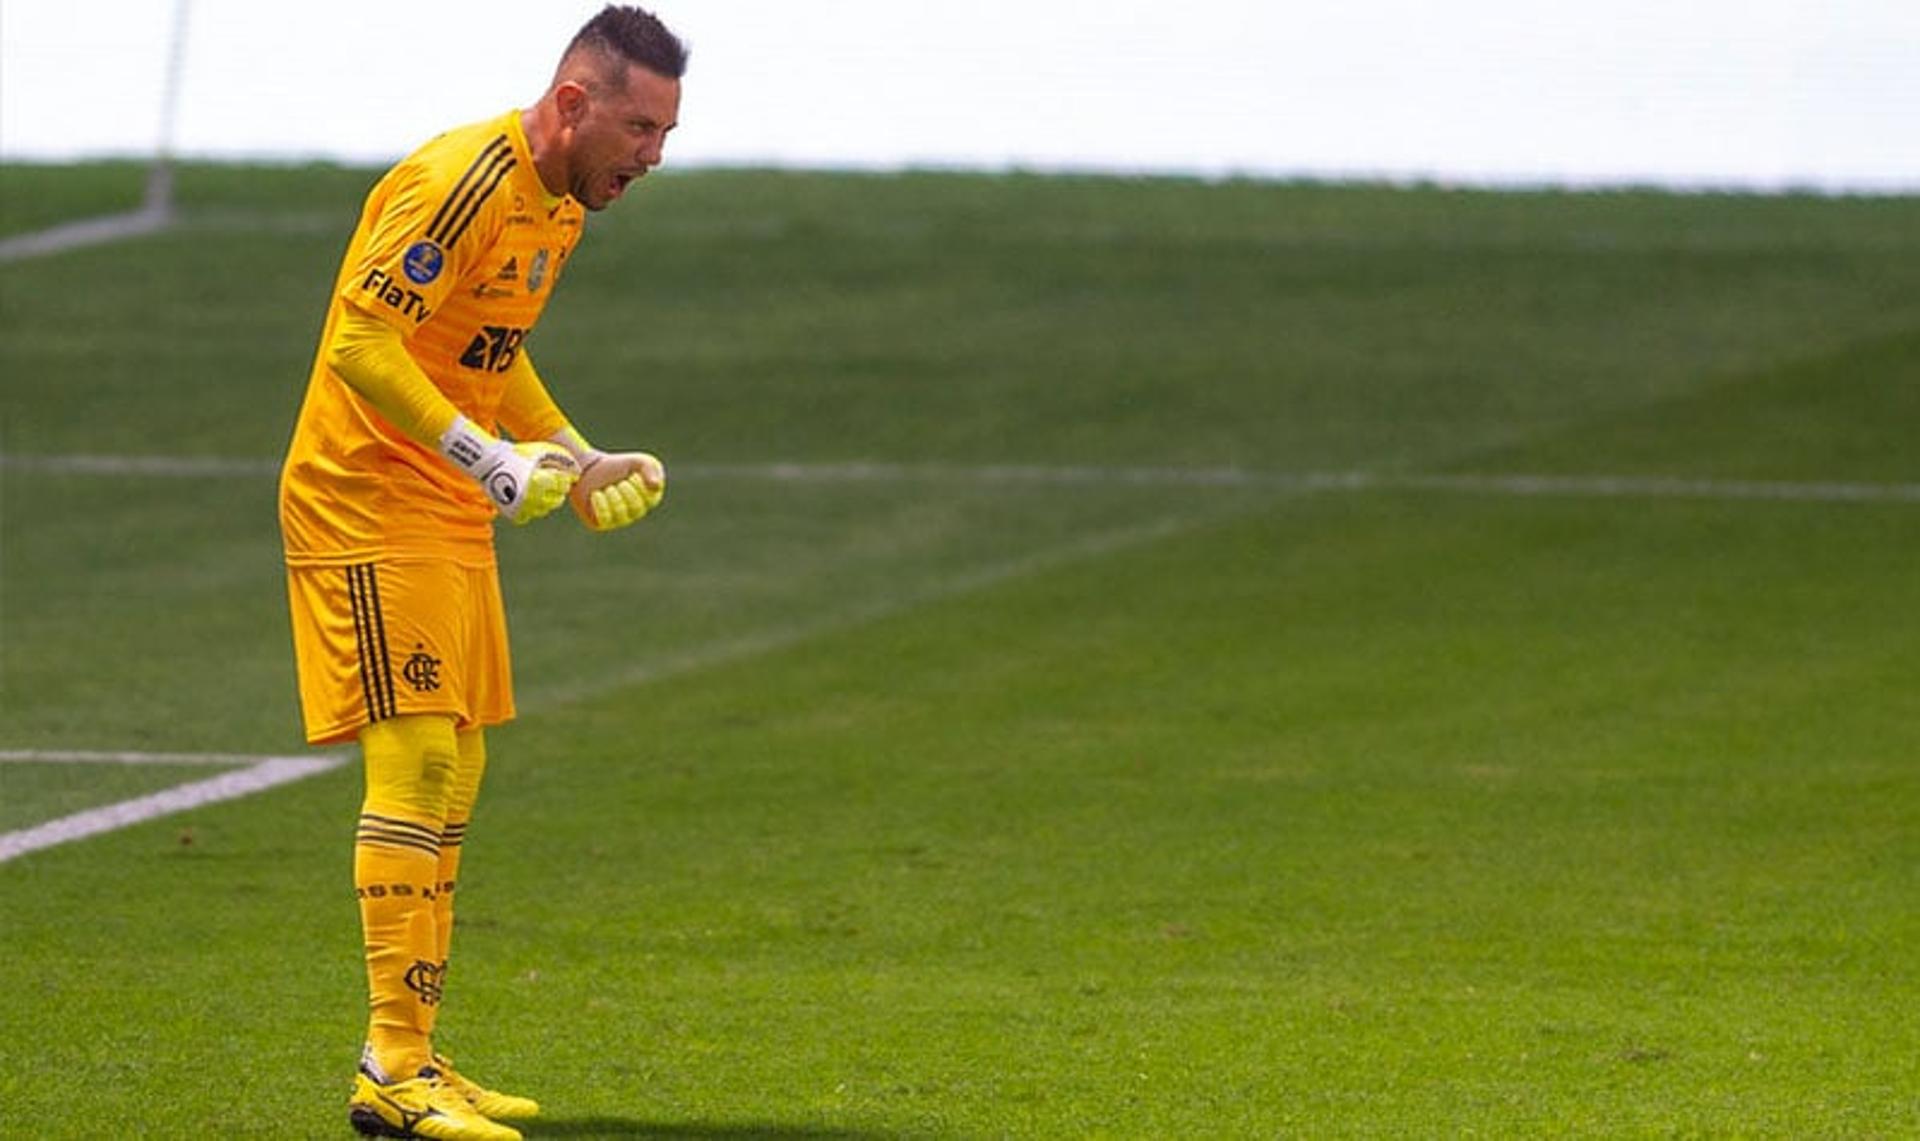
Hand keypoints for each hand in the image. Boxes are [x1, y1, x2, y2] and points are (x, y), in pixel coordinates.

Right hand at [439, 416, 579, 523]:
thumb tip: (576, 471)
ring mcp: (522, 508)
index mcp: (539, 481)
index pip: (562, 484)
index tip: (563, 476)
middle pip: (556, 500)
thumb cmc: (515, 454)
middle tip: (554, 484)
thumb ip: (559, 458)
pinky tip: (528, 499)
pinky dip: (530, 509)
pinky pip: (529, 516)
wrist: (487, 463)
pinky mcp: (513, 514)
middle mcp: (532, 498)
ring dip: (546, 500)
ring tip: (540, 490)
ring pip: (544, 510)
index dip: (565, 479)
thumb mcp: (538, 451)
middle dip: (558, 491)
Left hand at [569, 450, 665, 530]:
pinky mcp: (602, 522)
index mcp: (648, 499)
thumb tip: (656, 486)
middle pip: (636, 508)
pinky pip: (604, 518)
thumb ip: (650, 469)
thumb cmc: (617, 466)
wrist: (590, 469)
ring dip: (613, 497)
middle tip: (619, 482)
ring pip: (621, 513)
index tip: (631, 475)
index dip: (640, 487)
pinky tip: (596, 494)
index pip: (651, 499)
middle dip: (626, 492)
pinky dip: (600, 503)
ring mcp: (619, 519)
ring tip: (608, 488)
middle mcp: (635, 512)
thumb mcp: (637, 461)